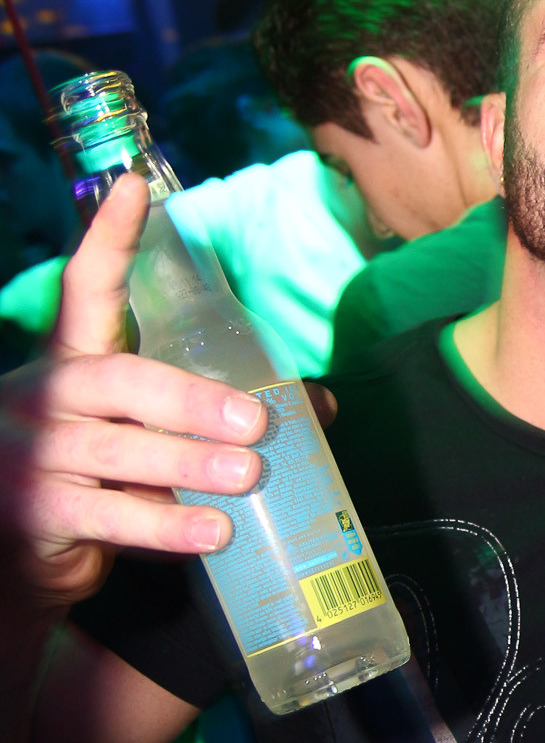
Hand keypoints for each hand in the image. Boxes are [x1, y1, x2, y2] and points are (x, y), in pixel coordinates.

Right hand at [0, 173, 298, 609]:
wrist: (18, 555)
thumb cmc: (96, 480)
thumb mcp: (144, 439)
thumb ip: (206, 420)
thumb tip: (316, 406)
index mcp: (72, 363)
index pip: (85, 290)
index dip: (108, 240)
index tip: (134, 188)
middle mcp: (47, 398)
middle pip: (119, 382)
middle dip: (191, 400)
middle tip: (256, 421)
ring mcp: (35, 455)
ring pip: (117, 450)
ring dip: (188, 463)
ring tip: (247, 475)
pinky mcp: (40, 511)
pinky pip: (109, 514)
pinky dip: (165, 524)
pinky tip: (211, 531)